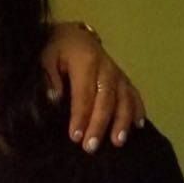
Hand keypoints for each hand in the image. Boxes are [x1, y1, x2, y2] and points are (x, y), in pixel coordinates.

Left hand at [42, 23, 145, 150]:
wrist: (70, 35)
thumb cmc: (54, 48)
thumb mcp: (45, 57)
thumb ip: (49, 77)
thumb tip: (54, 98)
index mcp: (85, 60)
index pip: (84, 93)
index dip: (80, 115)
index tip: (75, 137)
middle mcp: (106, 66)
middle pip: (106, 98)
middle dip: (100, 124)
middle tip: (91, 147)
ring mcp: (117, 72)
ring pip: (124, 97)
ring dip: (122, 121)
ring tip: (118, 142)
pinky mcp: (122, 77)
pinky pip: (133, 93)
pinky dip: (137, 109)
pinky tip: (138, 126)